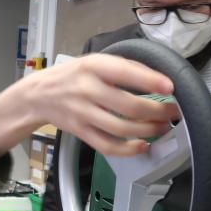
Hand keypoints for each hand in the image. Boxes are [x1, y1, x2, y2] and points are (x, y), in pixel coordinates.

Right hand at [0, 54, 177, 160]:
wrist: (37, 95)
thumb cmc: (72, 76)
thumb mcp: (93, 61)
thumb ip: (123, 67)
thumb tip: (158, 77)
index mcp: (93, 67)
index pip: (124, 72)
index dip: (150, 80)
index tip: (170, 86)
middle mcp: (87, 90)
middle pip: (128, 106)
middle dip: (158, 111)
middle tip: (174, 111)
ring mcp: (83, 113)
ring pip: (122, 128)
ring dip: (148, 130)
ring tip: (162, 127)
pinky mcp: (81, 132)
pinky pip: (107, 146)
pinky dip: (128, 149)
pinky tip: (142, 145)